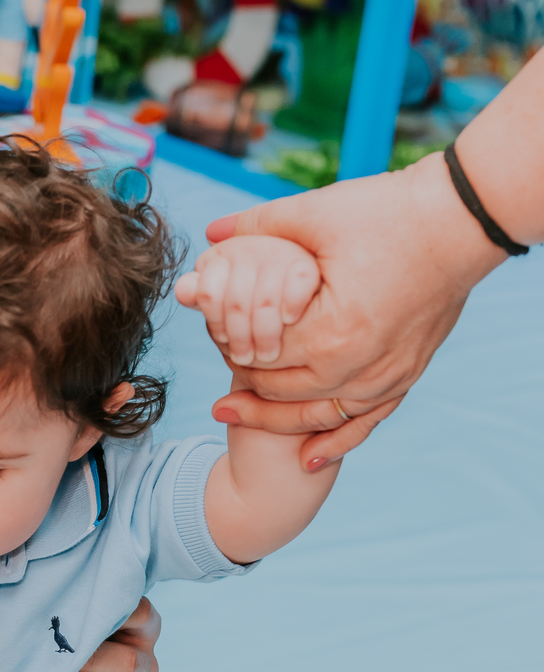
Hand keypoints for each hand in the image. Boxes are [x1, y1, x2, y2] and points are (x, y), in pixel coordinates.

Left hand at [56, 596, 159, 671]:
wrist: (57, 667)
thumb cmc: (67, 632)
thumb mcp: (77, 614)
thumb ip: (77, 606)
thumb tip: (53, 606)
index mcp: (143, 626)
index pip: (139, 613)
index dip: (112, 614)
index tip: (80, 614)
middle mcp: (145, 661)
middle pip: (129, 662)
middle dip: (90, 661)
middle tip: (55, 660)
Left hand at [200, 154, 499, 466]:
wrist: (462, 221)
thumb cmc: (389, 212)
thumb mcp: (316, 214)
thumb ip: (257, 227)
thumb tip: (209, 237)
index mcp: (329, 331)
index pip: (259, 352)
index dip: (226, 342)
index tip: (210, 330)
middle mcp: (358, 366)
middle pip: (279, 391)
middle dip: (243, 378)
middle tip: (215, 362)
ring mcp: (385, 377)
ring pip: (315, 416)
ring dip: (272, 418)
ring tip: (231, 413)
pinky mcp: (405, 376)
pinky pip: (364, 423)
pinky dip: (334, 442)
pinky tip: (306, 458)